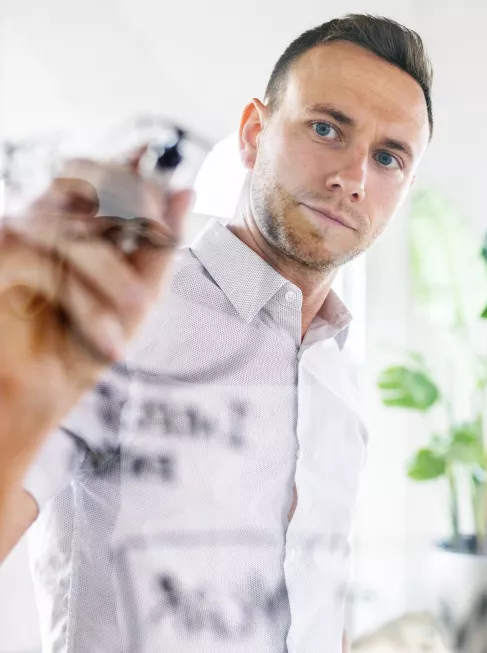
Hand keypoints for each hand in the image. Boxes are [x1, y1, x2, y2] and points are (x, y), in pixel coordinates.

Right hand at [0, 156, 191, 466]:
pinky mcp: (0, 258)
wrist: (35, 396)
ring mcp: (16, 233)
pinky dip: (87, 306)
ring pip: (77, 230)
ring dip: (115, 275)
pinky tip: (107, 340)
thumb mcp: (138, 294)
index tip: (171, 230)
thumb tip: (187, 190)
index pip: (114, 172)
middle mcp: (44, 215)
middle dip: (131, 204)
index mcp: (78, 216)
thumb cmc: (84, 344)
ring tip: (139, 308)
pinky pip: (52, 268)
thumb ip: (162, 245)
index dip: (146, 189)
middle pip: (89, 175)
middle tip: (160, 237)